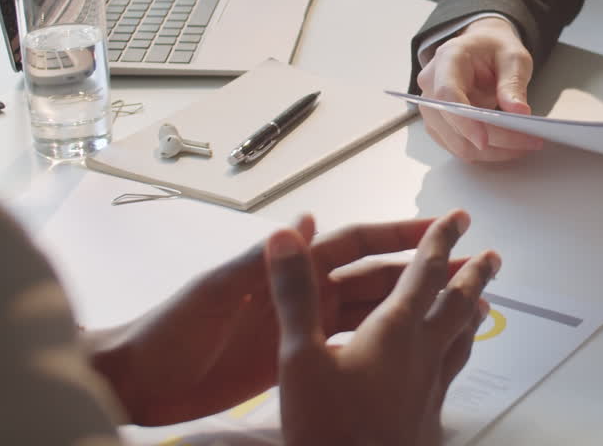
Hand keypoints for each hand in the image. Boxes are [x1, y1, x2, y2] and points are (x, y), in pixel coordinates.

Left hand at [91, 214, 469, 424]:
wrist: (137, 381)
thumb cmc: (167, 331)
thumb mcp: (215, 292)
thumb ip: (260, 260)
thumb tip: (303, 221)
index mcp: (285, 269)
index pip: (354, 244)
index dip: (398, 234)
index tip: (439, 227)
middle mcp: (300, 293)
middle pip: (373, 276)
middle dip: (418, 267)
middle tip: (464, 265)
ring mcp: (299, 327)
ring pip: (368, 311)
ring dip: (407, 306)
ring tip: (450, 306)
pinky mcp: (291, 361)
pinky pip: (348, 347)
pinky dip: (379, 345)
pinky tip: (405, 350)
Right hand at [268, 210, 499, 445]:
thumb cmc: (328, 427)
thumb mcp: (297, 356)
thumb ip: (295, 294)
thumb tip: (284, 235)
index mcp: (395, 329)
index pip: (424, 272)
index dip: (439, 240)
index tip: (459, 218)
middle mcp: (422, 354)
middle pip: (457, 305)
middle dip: (473, 276)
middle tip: (494, 257)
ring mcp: (430, 389)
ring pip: (460, 342)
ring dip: (472, 317)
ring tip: (484, 307)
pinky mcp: (427, 420)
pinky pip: (450, 377)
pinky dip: (456, 359)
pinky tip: (449, 371)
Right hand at [416, 16, 544, 161]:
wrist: (482, 49)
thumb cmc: (494, 49)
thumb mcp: (513, 57)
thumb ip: (513, 83)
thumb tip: (518, 111)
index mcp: (448, 59)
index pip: (446, 95)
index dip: (463, 121)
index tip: (484, 140)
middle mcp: (431, 84)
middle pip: (454, 124)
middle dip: (494, 139)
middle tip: (530, 141)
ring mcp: (432, 107)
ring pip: (457, 143)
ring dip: (492, 151)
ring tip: (525, 144)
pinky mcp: (439, 125)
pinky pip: (460, 147)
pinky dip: (486, 152)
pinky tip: (510, 146)